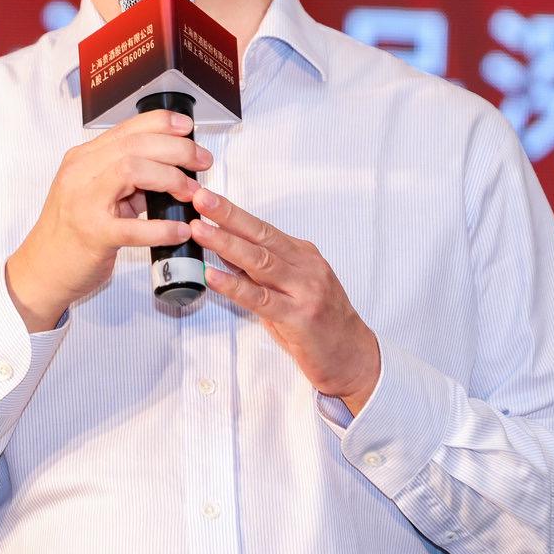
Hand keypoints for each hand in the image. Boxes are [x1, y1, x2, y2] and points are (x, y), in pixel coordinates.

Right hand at [7, 109, 210, 330]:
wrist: (41, 271)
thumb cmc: (71, 233)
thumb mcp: (96, 195)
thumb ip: (128, 181)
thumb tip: (171, 171)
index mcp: (83, 159)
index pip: (127, 129)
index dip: (161, 123)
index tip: (187, 128)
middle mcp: (80, 174)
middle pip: (134, 145)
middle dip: (176, 149)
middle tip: (202, 162)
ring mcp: (84, 203)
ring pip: (131, 170)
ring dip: (170, 178)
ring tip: (191, 192)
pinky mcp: (92, 235)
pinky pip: (133, 227)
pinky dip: (162, 227)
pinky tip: (181, 230)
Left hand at [188, 189, 380, 413]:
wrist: (352, 356)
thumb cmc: (319, 322)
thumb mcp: (291, 287)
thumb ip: (260, 270)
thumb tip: (224, 250)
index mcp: (303, 255)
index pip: (262, 228)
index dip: (232, 212)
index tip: (206, 197)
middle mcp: (306, 267)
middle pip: (261, 236)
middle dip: (227, 216)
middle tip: (201, 199)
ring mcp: (305, 290)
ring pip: (260, 261)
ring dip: (226, 244)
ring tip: (200, 231)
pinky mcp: (299, 317)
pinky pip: (261, 299)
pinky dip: (235, 286)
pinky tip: (214, 276)